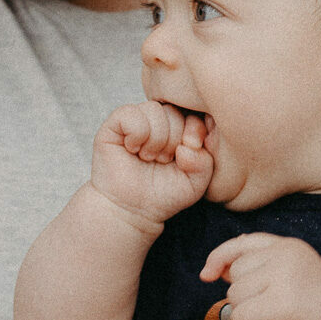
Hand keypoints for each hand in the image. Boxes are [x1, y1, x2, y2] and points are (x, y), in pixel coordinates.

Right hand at [89, 101, 214, 229]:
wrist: (132, 209)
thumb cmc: (164, 194)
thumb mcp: (196, 181)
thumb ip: (205, 161)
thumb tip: (189, 143)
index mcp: (181, 126)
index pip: (194, 112)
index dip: (194, 133)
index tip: (184, 158)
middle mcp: (159, 119)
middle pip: (175, 110)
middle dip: (173, 141)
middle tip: (163, 161)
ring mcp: (137, 118)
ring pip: (154, 110)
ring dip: (155, 140)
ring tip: (148, 157)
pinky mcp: (115, 123)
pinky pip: (131, 113)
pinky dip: (136, 135)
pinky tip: (133, 150)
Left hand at [199, 233, 320, 319]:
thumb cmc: (311, 308)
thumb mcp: (289, 274)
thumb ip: (260, 264)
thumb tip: (220, 266)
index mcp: (289, 246)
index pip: (243, 244)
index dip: (220, 257)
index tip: (207, 274)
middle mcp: (286, 256)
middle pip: (235, 274)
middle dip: (245, 295)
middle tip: (273, 307)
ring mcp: (283, 279)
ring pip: (234, 296)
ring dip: (248, 314)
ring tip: (275, 318)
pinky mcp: (279, 305)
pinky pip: (239, 317)